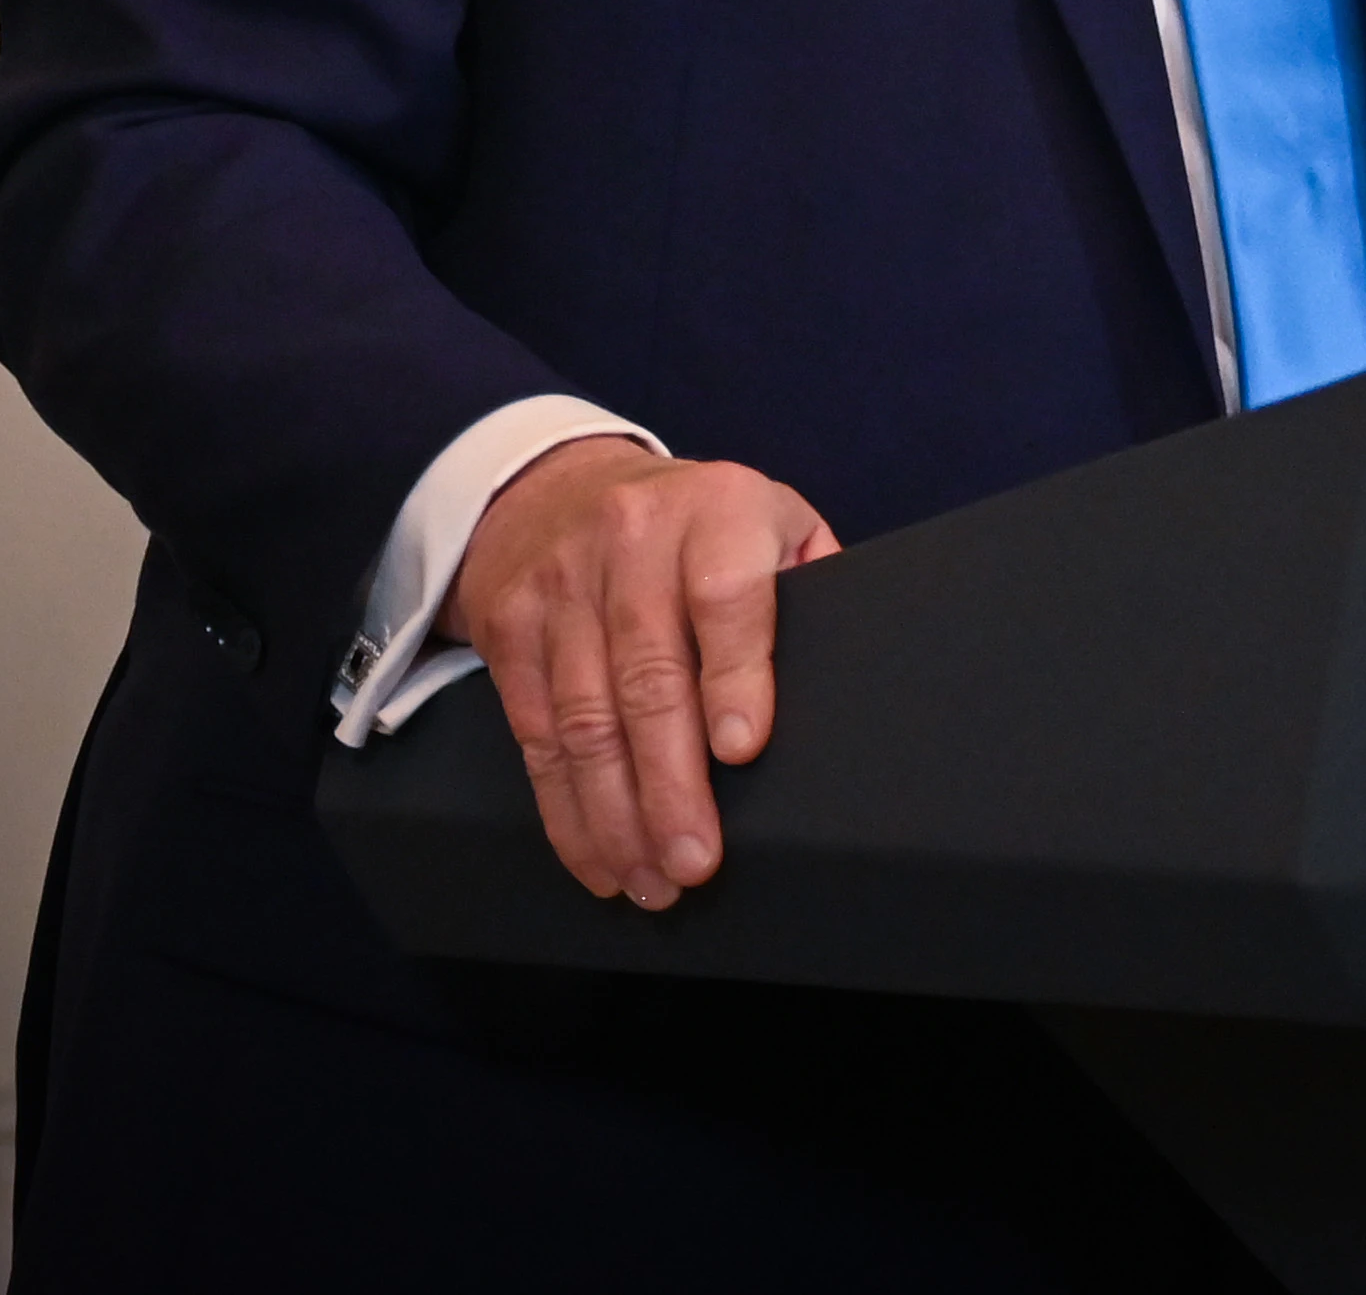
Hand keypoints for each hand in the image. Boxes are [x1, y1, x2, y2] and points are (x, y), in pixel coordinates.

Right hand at [451, 436, 839, 907]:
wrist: (554, 486)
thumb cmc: (693, 524)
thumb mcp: (768, 517)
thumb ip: (810, 581)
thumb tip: (856, 671)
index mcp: (716, 510)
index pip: (726, 594)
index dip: (736, 674)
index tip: (743, 750)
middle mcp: (631, 540)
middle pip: (647, 675)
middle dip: (671, 783)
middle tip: (696, 860)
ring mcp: (561, 584)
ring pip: (585, 718)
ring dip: (617, 814)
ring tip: (653, 879)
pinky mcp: (510, 628)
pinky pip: (535, 734)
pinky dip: (566, 809)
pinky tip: (599, 856)